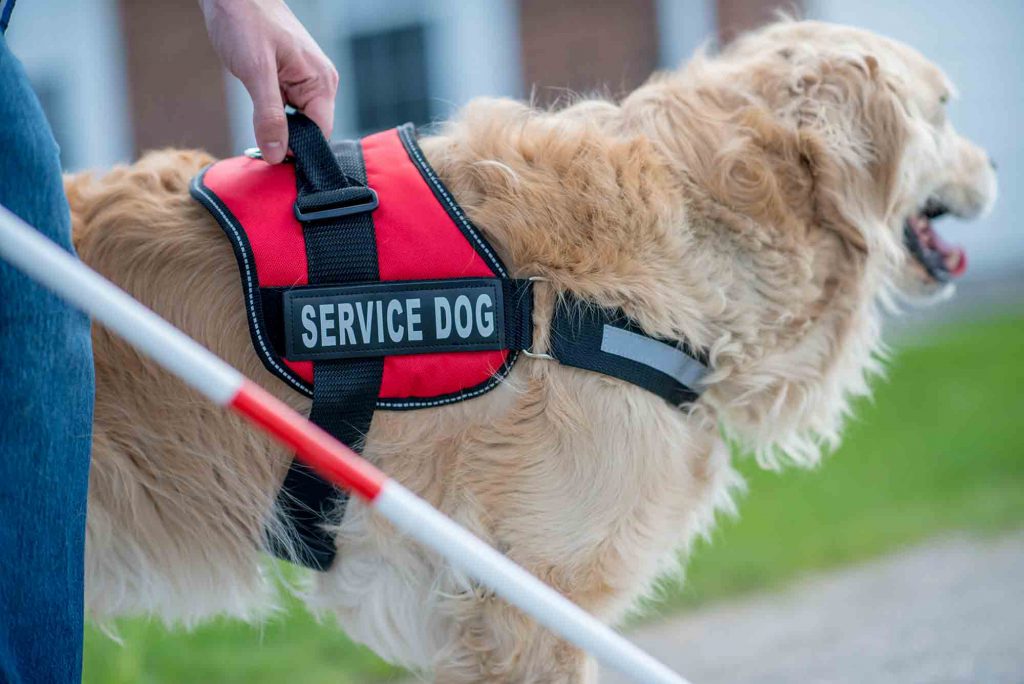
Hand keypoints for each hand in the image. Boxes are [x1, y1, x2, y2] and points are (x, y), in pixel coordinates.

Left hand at [200, 0, 338, 162]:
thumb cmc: (246, 19)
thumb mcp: (256, 71)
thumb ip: (269, 115)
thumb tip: (276, 155)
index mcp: (321, 82)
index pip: (320, 134)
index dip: (298, 151)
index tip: (274, 162)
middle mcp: (319, 84)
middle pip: (310, 131)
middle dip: (286, 143)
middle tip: (259, 150)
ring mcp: (305, 82)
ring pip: (296, 123)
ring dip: (276, 130)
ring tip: (257, 132)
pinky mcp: (290, 80)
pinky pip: (286, 111)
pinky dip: (272, 119)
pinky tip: (259, 120)